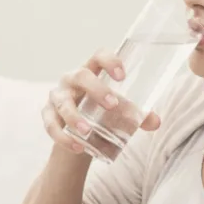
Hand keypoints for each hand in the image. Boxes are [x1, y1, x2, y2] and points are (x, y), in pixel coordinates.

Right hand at [43, 50, 162, 154]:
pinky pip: (52, 125)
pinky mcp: (47, 117)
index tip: (123, 76)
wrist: (76, 137)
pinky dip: (63, 137)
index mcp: (93, 72)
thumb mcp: (119, 114)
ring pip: (62, 102)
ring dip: (74, 117)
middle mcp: (72, 80)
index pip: (99, 56)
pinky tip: (77, 147)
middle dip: (96, 89)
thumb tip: (156, 122)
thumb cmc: (100, 116)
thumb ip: (138, 117)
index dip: (110, 61)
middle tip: (112, 106)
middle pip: (80, 76)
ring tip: (87, 132)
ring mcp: (57, 97)